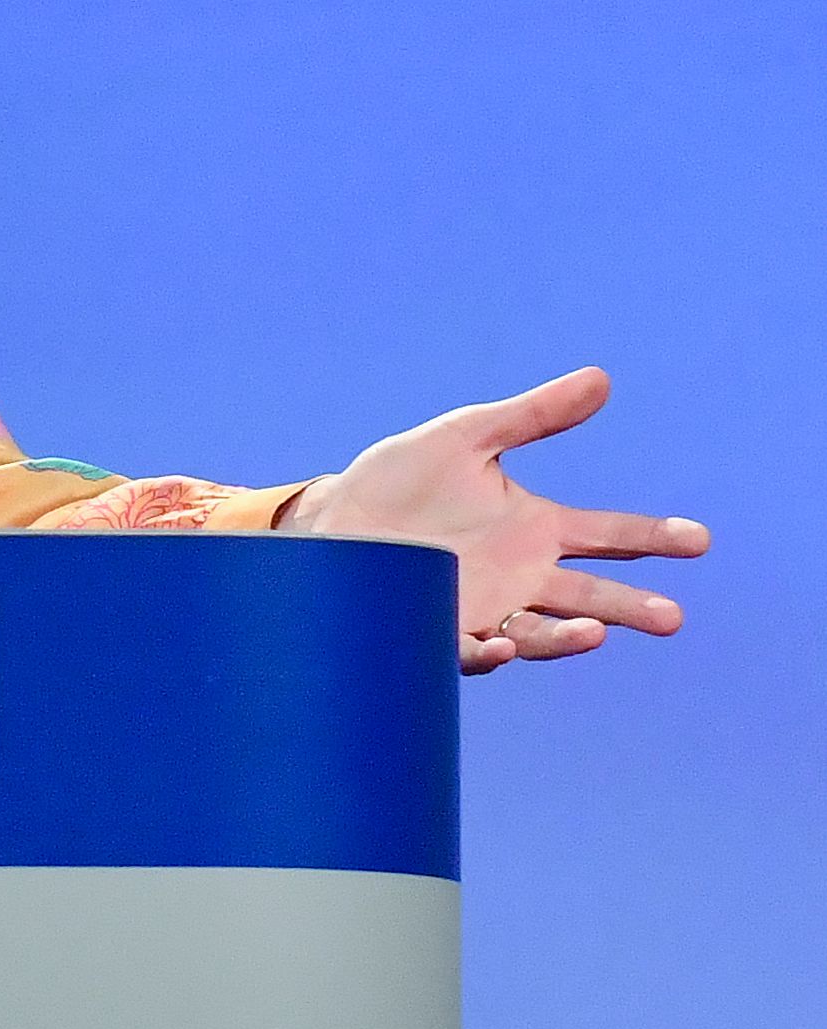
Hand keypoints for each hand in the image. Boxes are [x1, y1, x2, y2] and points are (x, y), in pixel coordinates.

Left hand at [282, 366, 707, 674]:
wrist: (332, 522)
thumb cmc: (400, 481)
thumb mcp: (466, 438)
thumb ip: (532, 416)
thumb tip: (600, 379)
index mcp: (534, 529)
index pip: (608, 535)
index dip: (652, 537)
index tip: (696, 538)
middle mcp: (520, 576)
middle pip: (590, 598)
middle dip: (631, 607)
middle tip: (672, 616)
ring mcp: (484, 608)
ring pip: (539, 632)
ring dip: (569, 636)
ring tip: (597, 633)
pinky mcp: (439, 630)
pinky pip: (469, 648)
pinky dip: (489, 649)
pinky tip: (499, 644)